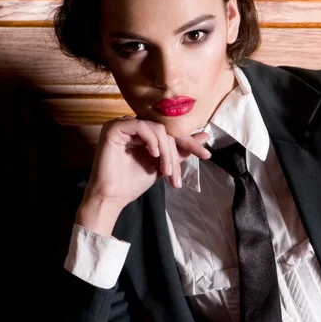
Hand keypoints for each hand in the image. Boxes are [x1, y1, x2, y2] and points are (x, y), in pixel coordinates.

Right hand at [75, 116, 210, 235]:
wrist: (114, 196)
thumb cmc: (134, 182)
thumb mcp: (164, 165)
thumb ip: (181, 150)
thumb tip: (205, 136)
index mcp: (145, 133)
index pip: (171, 133)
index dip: (189, 143)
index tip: (206, 155)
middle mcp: (135, 126)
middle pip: (166, 131)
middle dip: (174, 154)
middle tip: (174, 175)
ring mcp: (124, 125)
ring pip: (156, 129)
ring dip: (166, 151)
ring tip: (165, 171)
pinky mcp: (114, 128)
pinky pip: (140, 126)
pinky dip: (151, 140)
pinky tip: (154, 155)